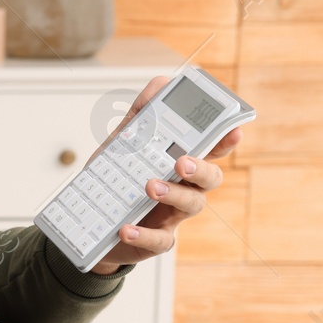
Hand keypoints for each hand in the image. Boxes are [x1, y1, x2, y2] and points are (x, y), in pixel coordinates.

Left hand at [84, 75, 242, 275]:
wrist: (90, 224)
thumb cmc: (118, 180)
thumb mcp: (123, 145)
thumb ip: (141, 115)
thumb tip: (161, 83)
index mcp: (181, 162)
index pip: (211, 149)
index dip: (225, 141)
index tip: (232, 130)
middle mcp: (185, 187)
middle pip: (210, 178)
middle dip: (201, 168)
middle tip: (181, 161)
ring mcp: (173, 215)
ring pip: (192, 205)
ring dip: (174, 195)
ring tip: (149, 186)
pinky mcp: (157, 240)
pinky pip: (160, 240)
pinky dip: (144, 234)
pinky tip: (127, 228)